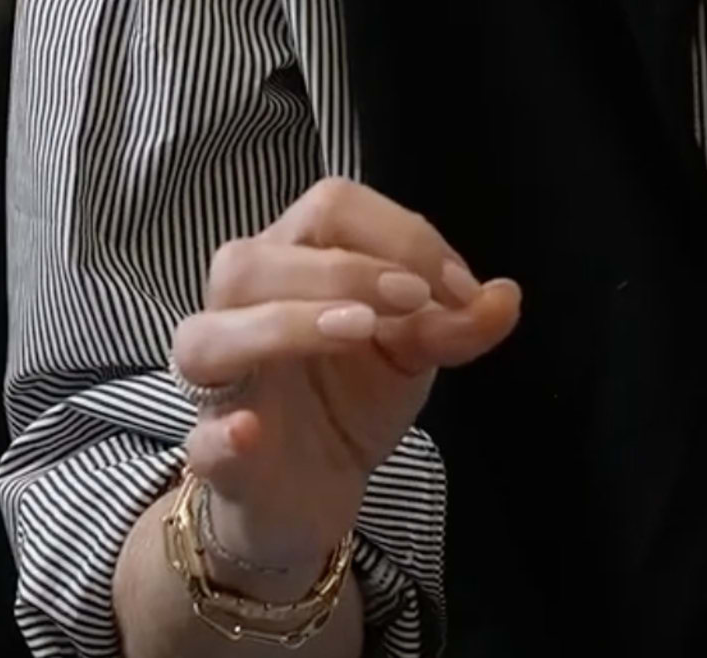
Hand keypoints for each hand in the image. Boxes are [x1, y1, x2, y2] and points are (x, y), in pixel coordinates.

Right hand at [166, 176, 523, 570]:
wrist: (313, 497)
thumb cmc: (350, 401)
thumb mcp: (413, 355)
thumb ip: (456, 323)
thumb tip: (505, 296)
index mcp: (290, 267)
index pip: (327, 208)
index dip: (398, 234)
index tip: (458, 286)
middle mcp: (239, 313)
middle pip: (254, 258)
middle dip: (345, 268)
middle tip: (416, 300)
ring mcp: (220, 387)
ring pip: (209, 334)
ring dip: (285, 323)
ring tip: (359, 330)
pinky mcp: (215, 456)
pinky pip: (200, 439)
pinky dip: (223, 432)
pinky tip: (252, 432)